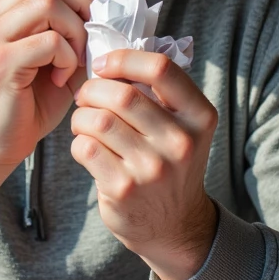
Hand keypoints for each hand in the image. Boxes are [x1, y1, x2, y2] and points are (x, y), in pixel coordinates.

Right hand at [0, 0, 103, 216]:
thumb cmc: (21, 109)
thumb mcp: (51, 59)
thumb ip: (69, 23)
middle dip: (81, 0)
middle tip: (93, 32)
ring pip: (48, 2)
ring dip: (76, 30)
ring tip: (75, 60)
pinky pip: (49, 40)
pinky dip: (66, 57)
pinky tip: (61, 79)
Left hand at [70, 49, 218, 279]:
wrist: (174, 225)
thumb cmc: (170, 163)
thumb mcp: (184, 126)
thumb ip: (160, 92)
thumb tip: (112, 54)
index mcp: (199, 116)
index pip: (161, 68)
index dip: (124, 59)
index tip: (104, 64)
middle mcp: (180, 141)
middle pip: (122, 94)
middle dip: (93, 89)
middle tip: (86, 96)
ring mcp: (152, 168)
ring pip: (99, 120)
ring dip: (81, 116)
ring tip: (84, 121)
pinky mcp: (124, 189)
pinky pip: (85, 148)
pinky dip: (78, 142)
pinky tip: (87, 147)